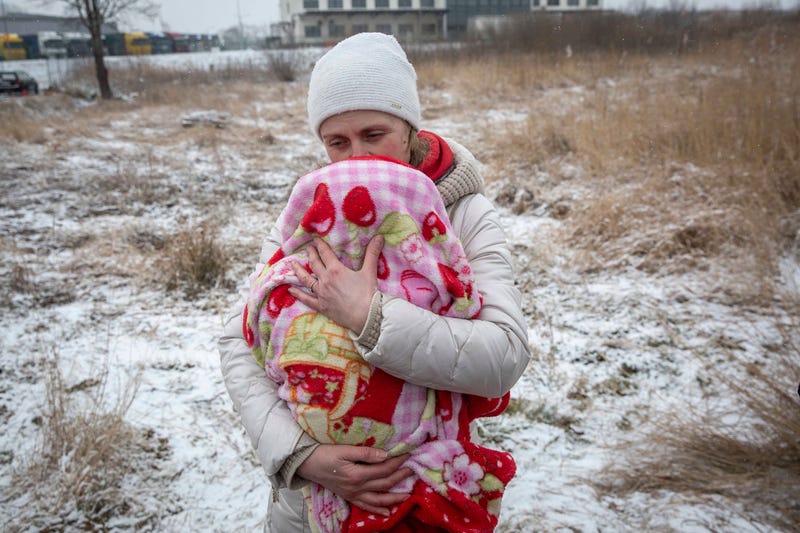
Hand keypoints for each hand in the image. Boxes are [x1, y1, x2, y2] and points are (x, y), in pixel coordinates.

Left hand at [289, 235, 383, 332]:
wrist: (365, 316)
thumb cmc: (368, 294)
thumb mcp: (370, 272)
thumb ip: (372, 253)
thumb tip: (379, 237)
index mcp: (336, 270)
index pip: (325, 254)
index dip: (320, 245)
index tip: (315, 239)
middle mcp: (325, 280)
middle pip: (314, 264)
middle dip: (310, 254)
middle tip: (307, 248)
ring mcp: (321, 293)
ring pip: (306, 279)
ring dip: (298, 271)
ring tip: (292, 264)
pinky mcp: (321, 306)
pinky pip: (306, 299)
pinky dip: (297, 294)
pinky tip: (290, 289)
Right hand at [297, 444, 411, 515]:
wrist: (307, 464)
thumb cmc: (325, 454)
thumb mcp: (344, 450)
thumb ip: (365, 453)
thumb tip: (385, 455)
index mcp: (357, 474)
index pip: (383, 468)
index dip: (397, 462)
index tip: (408, 455)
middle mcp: (357, 487)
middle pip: (384, 484)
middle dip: (400, 477)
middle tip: (413, 470)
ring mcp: (353, 494)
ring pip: (378, 499)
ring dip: (394, 498)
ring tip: (408, 495)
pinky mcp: (349, 497)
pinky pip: (366, 506)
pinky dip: (377, 510)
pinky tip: (387, 512)